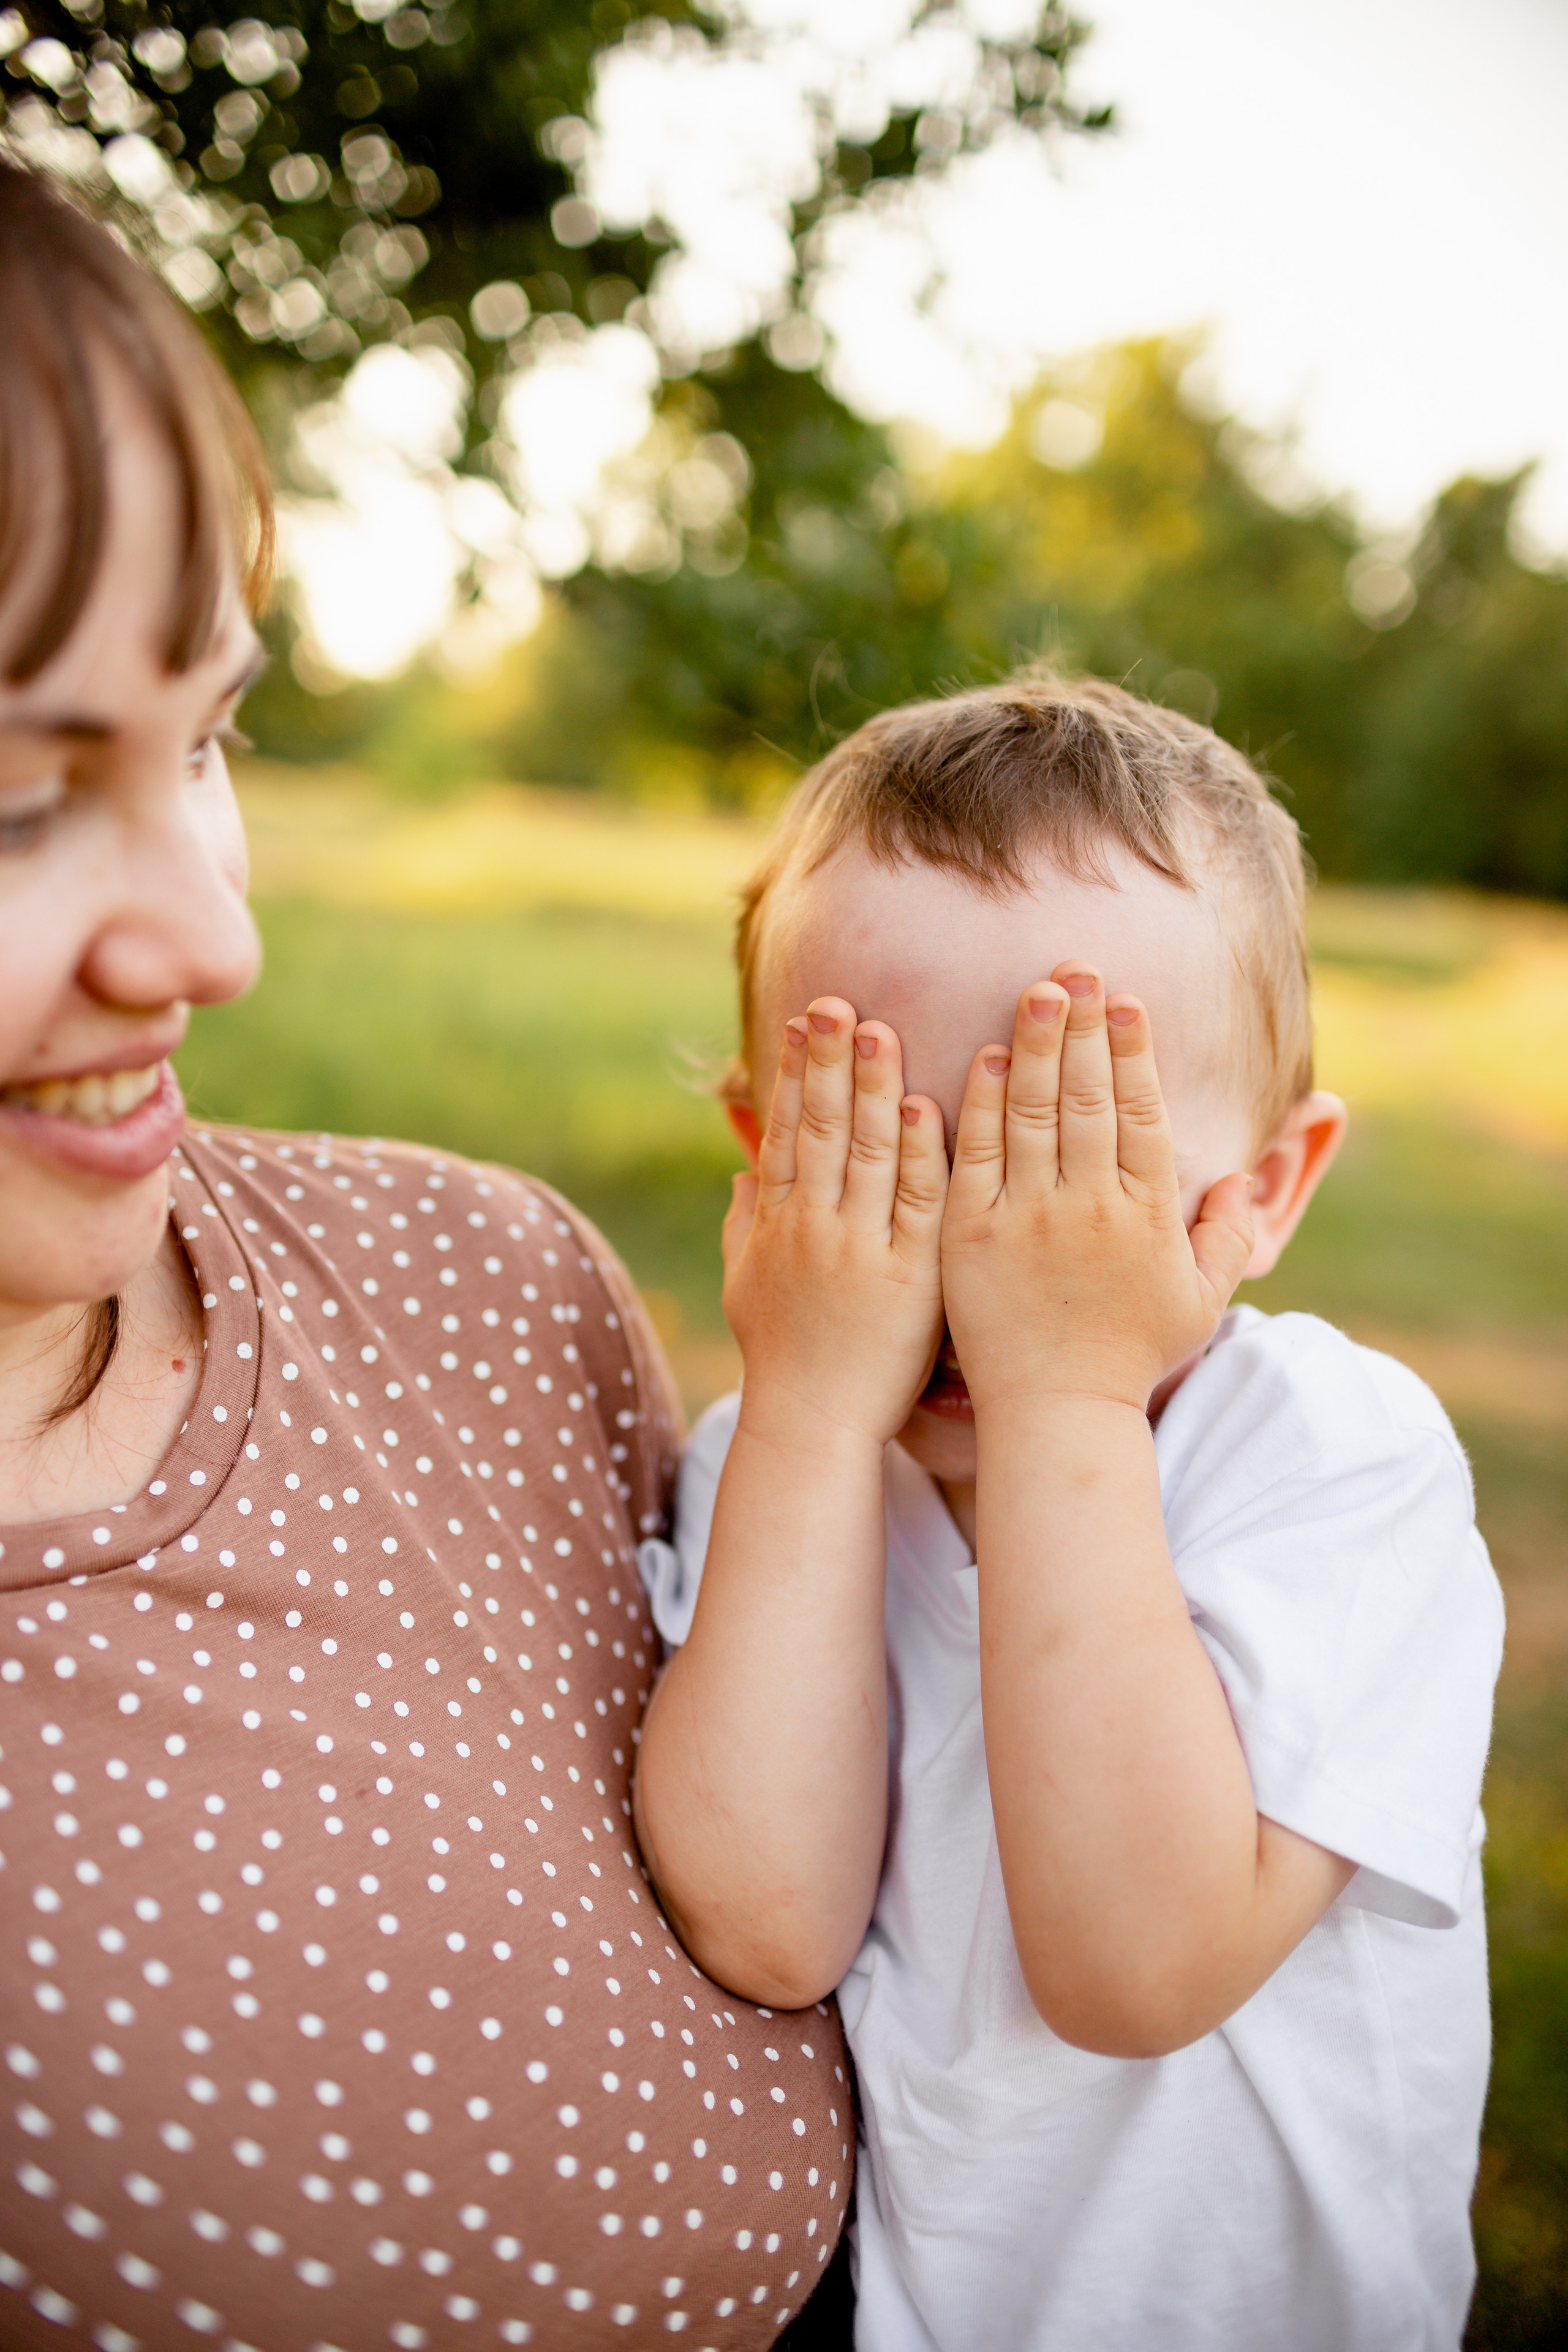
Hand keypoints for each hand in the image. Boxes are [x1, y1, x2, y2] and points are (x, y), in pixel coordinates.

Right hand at [723, 999, 948, 1447]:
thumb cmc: (784, 1358)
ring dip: (871, 1087)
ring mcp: (858, 1249)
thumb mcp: (748, 1286)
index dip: (794, 1073)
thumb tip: (740, 1176)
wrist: (813, 1424)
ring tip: (878, 1028)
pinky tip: (923, 1106)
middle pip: (820, 1128)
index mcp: (779, 1224)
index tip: (803, 1021)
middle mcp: (813, 1227)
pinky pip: (914, 1203)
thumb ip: (745, 1226)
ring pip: (865, 1153)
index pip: (787, 1133)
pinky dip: (916, 1153)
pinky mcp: (906, 1276)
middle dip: (829, 1061)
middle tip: (837, 1001)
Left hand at [940, 967, 1254, 1412]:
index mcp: (1145, 1215)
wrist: (1057, 1409)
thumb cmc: (1131, 1353)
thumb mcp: (1199, 1300)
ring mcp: (1029, 1219)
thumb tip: (1240, 1181)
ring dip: (1037, 1048)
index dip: (1133, 1054)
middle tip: (1077, 969)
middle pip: (1088, 1099)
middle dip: (1084, 1029)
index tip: (1127, 1002)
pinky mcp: (972, 1236)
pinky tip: (988, 1060)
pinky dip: (983, 1107)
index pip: (1140, 1114)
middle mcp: (1090, 1207)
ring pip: (1034, 1116)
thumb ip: (1227, 1238)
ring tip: (1038, 992)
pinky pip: (978, 1158)